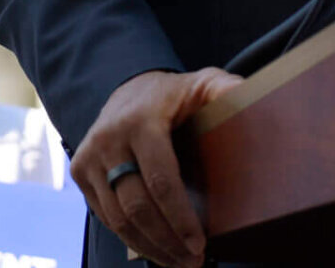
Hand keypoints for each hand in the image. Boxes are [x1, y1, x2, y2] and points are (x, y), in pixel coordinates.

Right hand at [69, 67, 241, 267]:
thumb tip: (252, 102)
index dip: (180, 218)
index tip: (200, 243)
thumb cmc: (171, 96)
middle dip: (167, 240)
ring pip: (118, 219)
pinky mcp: (81, 172)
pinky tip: (156, 249)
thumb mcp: (201, 84)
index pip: (160, 180)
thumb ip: (227, 91)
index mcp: (140, 122)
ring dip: (151, 247)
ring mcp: (90, 157)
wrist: (126, 89)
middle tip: (194, 260)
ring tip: (179, 262)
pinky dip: (132, 239)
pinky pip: (106, 217)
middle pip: (137, 207)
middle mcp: (109, 140)